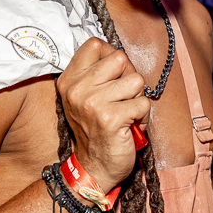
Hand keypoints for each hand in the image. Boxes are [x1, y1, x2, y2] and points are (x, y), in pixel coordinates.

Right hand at [57, 37, 150, 193]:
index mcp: (69, 80)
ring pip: (136, 80)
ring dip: (137, 99)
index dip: (112, 57)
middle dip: (129, 78)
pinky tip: (130, 126)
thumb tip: (121, 54)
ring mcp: (92, 103)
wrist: (94, 168)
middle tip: (122, 98)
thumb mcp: (85, 97)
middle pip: (120, 58)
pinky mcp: (111, 118)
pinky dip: (142, 117)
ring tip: (126, 114)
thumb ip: (96, 73)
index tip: (113, 77)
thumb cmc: (96, 130)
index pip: (95, 44)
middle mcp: (77, 89)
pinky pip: (143, 103)